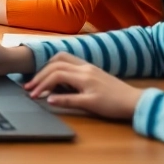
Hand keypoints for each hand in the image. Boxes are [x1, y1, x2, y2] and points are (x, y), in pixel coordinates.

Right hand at [24, 53, 142, 119]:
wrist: (134, 101)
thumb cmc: (113, 105)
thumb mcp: (90, 105)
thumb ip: (68, 101)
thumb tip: (48, 100)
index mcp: (83, 75)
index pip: (55, 74)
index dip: (42, 84)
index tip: (33, 96)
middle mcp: (83, 67)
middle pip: (55, 64)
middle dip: (40, 75)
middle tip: (30, 87)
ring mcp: (88, 67)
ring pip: (62, 59)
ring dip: (48, 67)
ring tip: (39, 79)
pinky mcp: (91, 70)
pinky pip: (69, 62)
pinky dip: (58, 67)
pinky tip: (56, 77)